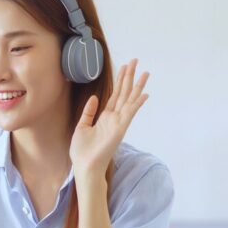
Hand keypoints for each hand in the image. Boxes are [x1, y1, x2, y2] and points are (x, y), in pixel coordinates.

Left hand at [70, 59, 149, 175]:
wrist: (84, 167)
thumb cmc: (82, 152)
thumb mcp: (82, 127)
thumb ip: (89, 112)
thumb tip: (94, 97)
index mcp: (105, 117)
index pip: (115, 95)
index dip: (120, 80)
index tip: (125, 67)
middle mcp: (114, 118)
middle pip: (124, 93)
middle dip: (129, 77)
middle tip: (136, 61)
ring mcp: (119, 123)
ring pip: (130, 100)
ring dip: (137, 86)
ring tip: (145, 72)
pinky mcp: (120, 129)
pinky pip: (130, 113)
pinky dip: (137, 103)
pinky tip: (145, 93)